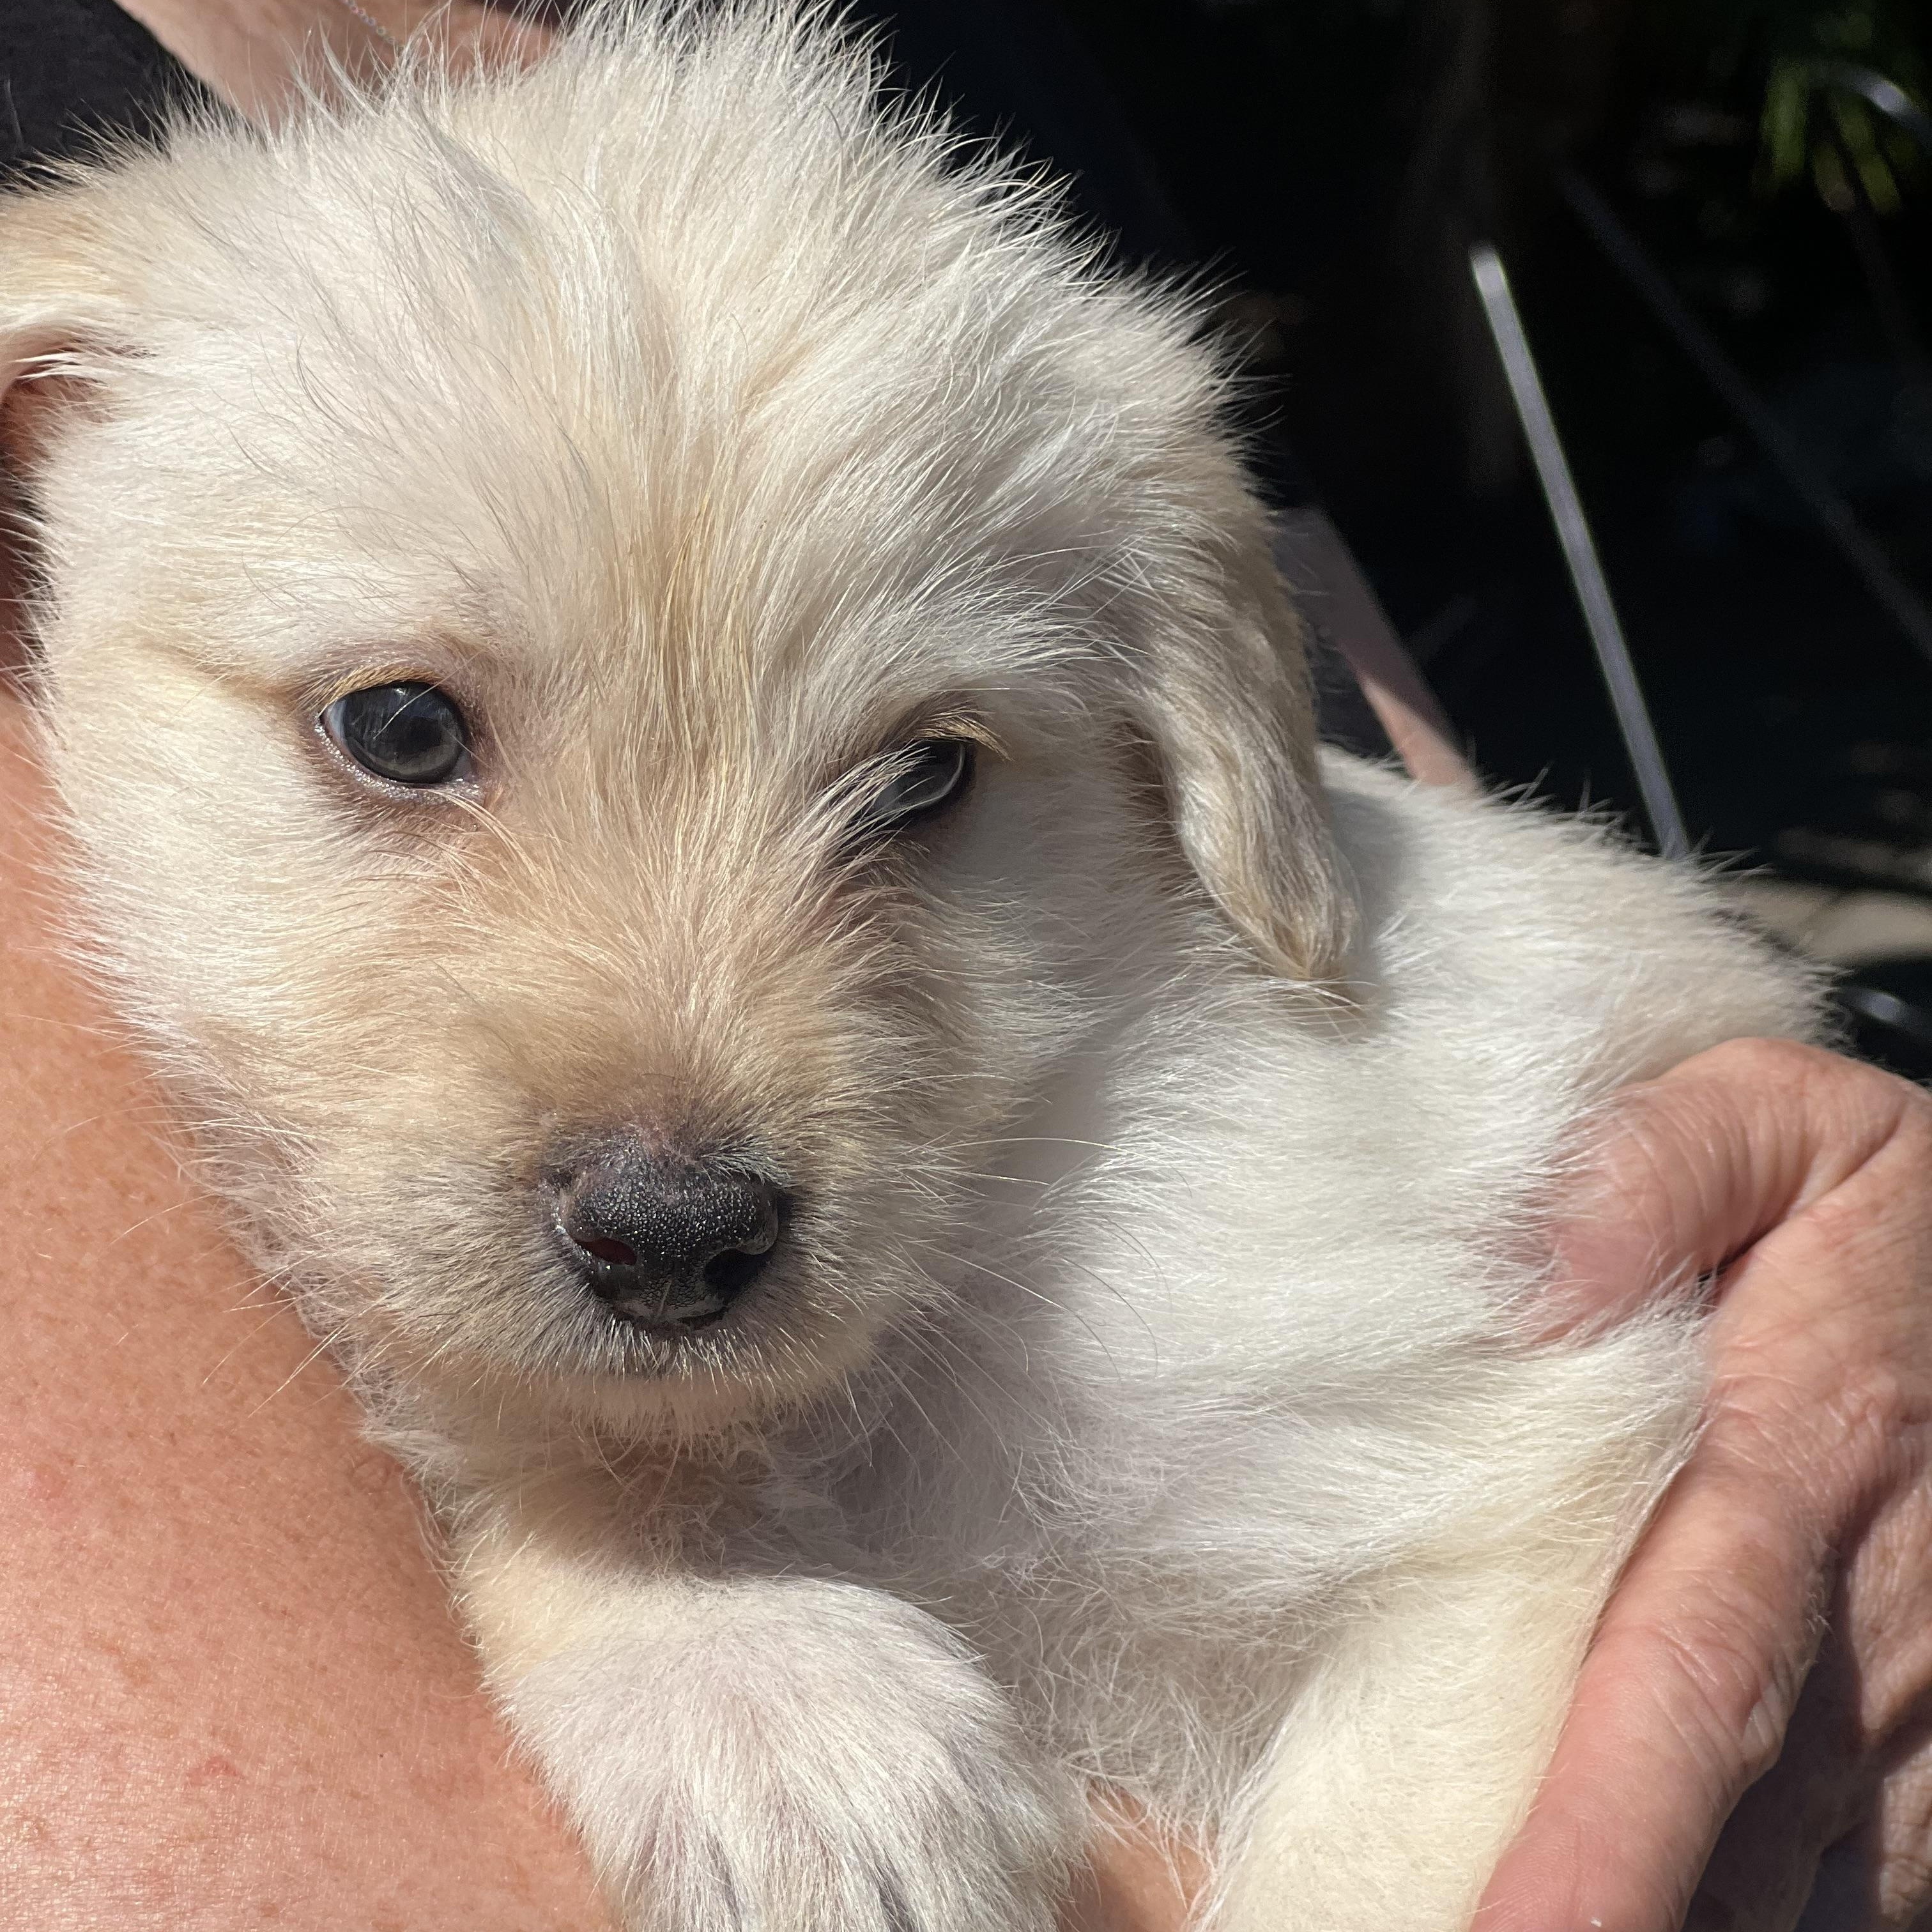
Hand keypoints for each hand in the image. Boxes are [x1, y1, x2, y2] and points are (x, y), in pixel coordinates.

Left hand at [1480, 1037, 1931, 1931]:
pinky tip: (1591, 1900)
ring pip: (1775, 1892)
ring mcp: (1923, 1739)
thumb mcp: (1779, 1123)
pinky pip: (1828, 1894)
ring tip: (1458, 1918)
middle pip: (1718, 1837)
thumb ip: (1651, 1172)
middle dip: (1592, 1916)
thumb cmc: (1884, 1212)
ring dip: (1649, 1917)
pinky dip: (1715, 1908)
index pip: (1690, 1675)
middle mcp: (1876, 1640)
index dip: (1606, 1833)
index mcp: (1808, 1466)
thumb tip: (1528, 1289)